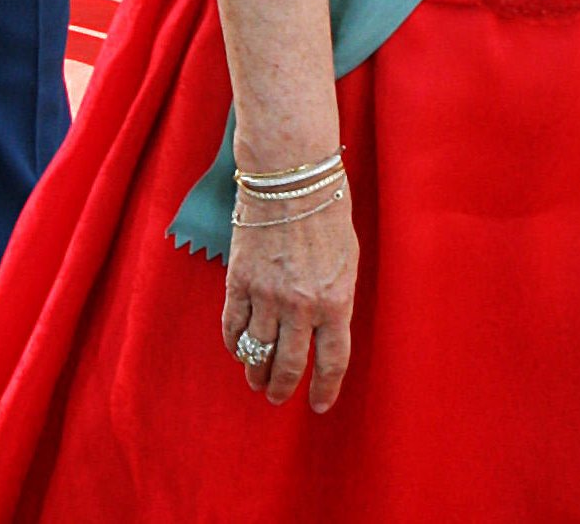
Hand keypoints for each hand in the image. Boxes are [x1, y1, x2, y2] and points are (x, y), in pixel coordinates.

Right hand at [222, 187, 358, 410]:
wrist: (290, 175)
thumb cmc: (327, 209)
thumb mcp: (346, 257)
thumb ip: (336, 296)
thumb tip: (324, 328)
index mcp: (336, 299)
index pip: (332, 360)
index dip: (325, 388)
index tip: (317, 404)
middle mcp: (301, 305)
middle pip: (289, 365)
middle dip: (282, 387)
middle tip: (277, 397)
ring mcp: (267, 295)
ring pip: (258, 352)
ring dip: (256, 372)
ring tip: (256, 381)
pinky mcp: (239, 281)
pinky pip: (233, 327)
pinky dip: (234, 345)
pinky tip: (238, 350)